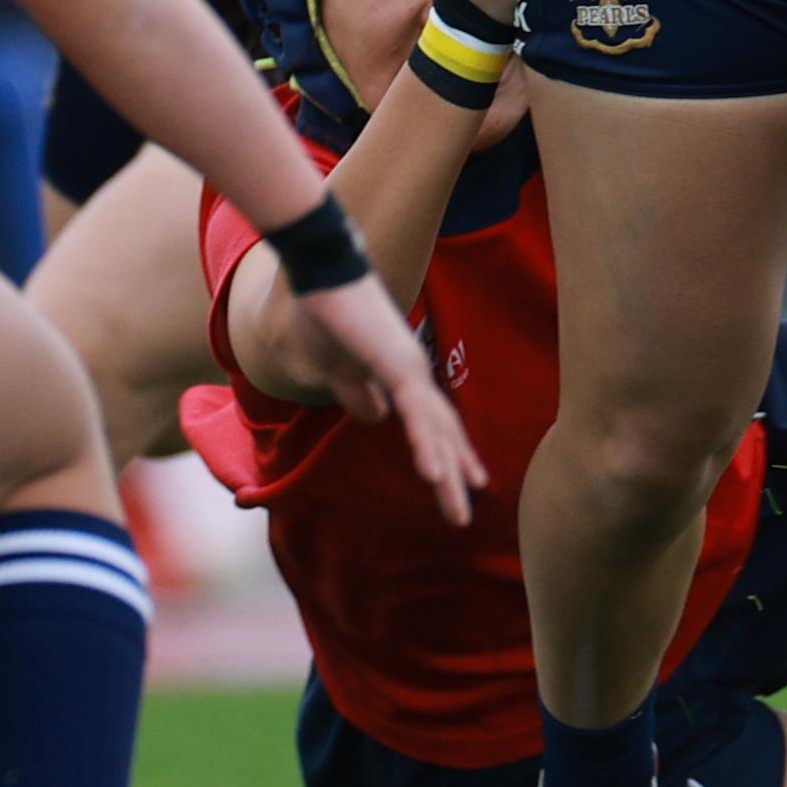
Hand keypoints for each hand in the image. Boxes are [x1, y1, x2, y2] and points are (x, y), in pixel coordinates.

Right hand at [287, 272, 484, 526]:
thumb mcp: (338, 369)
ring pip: (436, 430)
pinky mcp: (398, 364)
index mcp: (402, 374)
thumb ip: (357, 392)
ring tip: (459, 510)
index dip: (447, 453)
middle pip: (443, 432)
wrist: (320, 273)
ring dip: (448, 473)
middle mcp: (415, 373)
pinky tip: (437, 474)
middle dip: (456, 474)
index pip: (433, 423)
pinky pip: (417, 415)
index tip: (465, 483)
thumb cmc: (325, 314)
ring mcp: (410, 368)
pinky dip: (428, 446)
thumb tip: (376, 418)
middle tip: (465, 513)